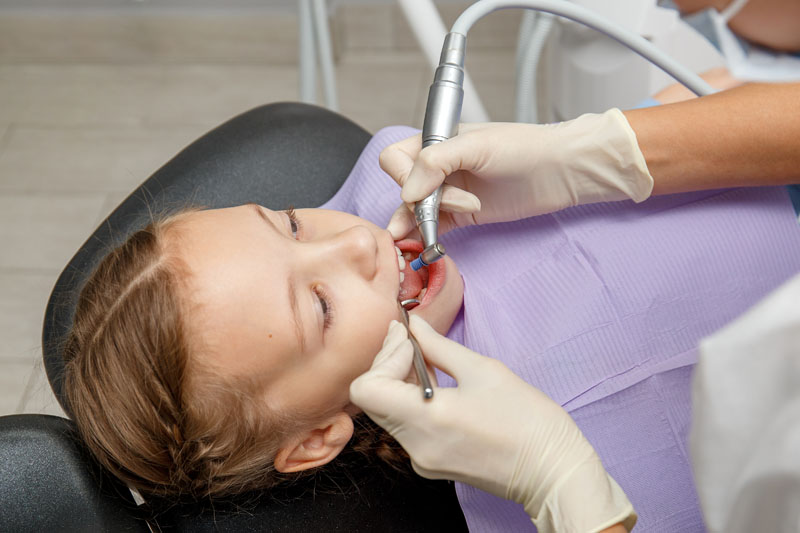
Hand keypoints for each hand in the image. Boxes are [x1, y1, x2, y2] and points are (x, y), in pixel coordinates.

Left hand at [350, 317, 635, 532]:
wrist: (551, 471)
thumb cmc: (527, 419)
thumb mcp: (483, 370)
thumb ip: (438, 346)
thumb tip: (412, 325)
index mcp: (426, 419)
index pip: (367, 389)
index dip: (383, 358)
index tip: (409, 339)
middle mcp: (415, 445)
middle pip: (374, 399)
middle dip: (389, 362)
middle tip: (413, 338)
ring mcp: (421, 459)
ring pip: (388, 411)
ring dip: (399, 380)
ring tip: (428, 357)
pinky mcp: (431, 463)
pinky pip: (406, 425)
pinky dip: (411, 400)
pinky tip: (437, 384)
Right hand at [381, 109, 652, 239]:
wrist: (562, 170)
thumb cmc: (525, 148)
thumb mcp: (477, 146)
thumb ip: (436, 162)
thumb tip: (406, 193)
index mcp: (436, 140)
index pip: (396, 159)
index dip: (404, 178)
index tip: (423, 194)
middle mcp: (438, 166)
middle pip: (403, 188)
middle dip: (418, 203)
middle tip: (445, 210)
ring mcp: (449, 192)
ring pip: (414, 211)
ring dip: (415, 224)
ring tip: (422, 239)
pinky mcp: (461, 215)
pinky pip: (433, 227)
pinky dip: (426, 236)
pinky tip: (426, 244)